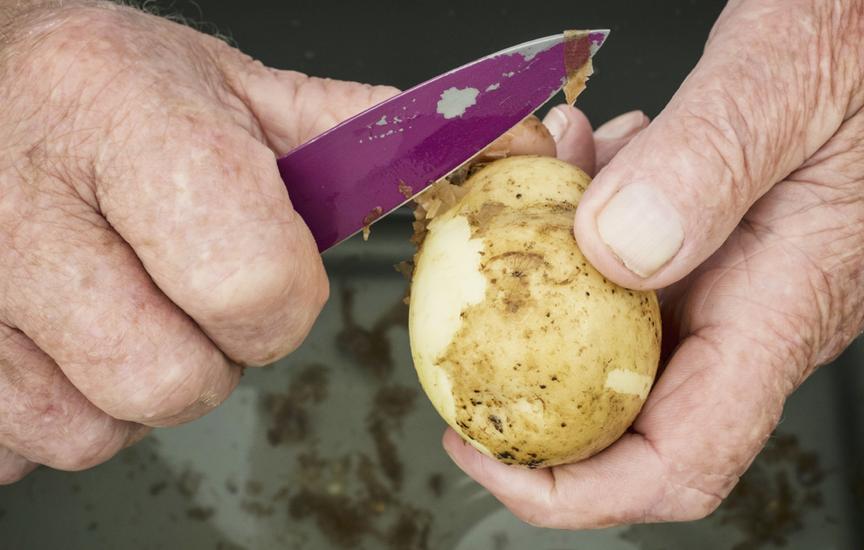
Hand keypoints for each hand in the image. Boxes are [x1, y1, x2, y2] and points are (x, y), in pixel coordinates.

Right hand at [0, 2, 396, 482]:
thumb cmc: (108, 90)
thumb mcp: (236, 88)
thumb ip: (363, 134)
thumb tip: (498, 145)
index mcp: (125, 122)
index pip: (251, 279)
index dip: (280, 297)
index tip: (266, 267)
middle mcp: (24, 208)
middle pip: (173, 379)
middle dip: (211, 352)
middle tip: (187, 288)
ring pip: (98, 425)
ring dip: (133, 382)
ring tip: (119, 299)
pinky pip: (26, 441)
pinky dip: (64, 401)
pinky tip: (59, 327)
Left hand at [444, 0, 863, 526]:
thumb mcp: (786, 80)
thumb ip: (706, 166)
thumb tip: (612, 253)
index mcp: (784, 310)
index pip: (677, 460)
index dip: (571, 486)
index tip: (482, 451)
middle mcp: (755, 319)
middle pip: (624, 415)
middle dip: (529, 378)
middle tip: (463, 318)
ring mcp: (730, 287)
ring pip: (609, 325)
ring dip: (553, 268)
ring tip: (549, 173)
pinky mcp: (711, 249)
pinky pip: (625, 267)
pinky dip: (585, 222)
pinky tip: (586, 161)